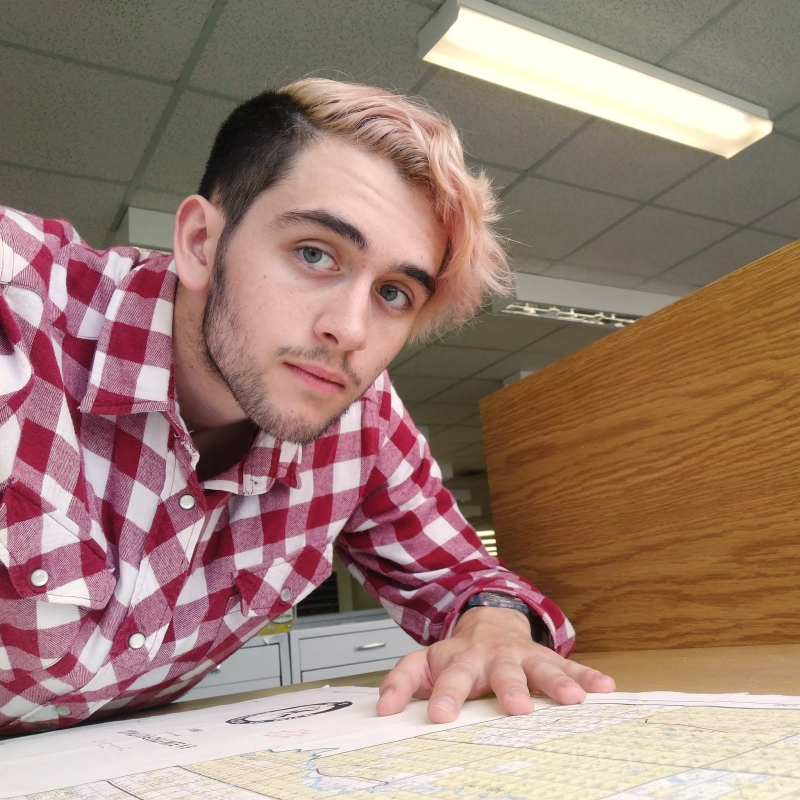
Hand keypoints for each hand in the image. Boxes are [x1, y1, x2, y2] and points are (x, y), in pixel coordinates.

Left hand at [376, 606, 614, 722]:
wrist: (489, 621)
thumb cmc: (457, 653)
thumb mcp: (423, 662)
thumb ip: (401, 682)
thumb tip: (383, 709)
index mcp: (458, 659)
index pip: (447, 676)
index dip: (444, 695)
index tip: (439, 716)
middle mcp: (491, 656)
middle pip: (499, 672)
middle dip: (509, 688)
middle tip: (517, 707)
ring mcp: (521, 656)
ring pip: (539, 667)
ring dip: (556, 682)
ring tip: (572, 699)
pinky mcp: (544, 657)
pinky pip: (568, 666)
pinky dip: (586, 676)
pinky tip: (604, 687)